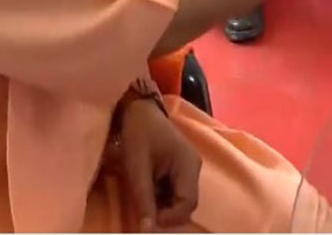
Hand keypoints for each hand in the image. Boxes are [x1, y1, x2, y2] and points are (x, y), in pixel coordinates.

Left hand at [113, 98, 200, 230]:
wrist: (138, 109)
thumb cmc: (137, 134)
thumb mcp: (137, 168)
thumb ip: (144, 199)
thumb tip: (146, 230)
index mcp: (188, 165)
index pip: (187, 204)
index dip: (169, 218)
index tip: (147, 220)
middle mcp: (194, 167)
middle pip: (186, 203)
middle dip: (166, 213)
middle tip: (144, 212)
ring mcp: (189, 166)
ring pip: (181, 198)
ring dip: (164, 205)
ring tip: (144, 201)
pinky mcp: (180, 166)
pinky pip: (176, 190)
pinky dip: (163, 196)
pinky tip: (148, 191)